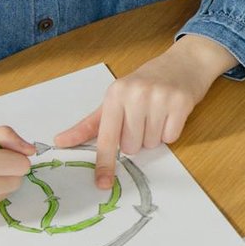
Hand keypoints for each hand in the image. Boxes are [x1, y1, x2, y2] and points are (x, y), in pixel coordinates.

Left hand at [53, 34, 236, 188]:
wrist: (183, 63)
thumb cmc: (145, 83)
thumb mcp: (115, 99)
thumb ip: (89, 125)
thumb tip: (61, 141)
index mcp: (115, 94)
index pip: (107, 137)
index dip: (104, 162)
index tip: (102, 183)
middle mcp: (136, 94)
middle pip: (131, 146)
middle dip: (137, 139)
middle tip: (142, 118)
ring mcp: (160, 97)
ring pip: (151, 143)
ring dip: (153, 135)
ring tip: (157, 114)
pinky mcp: (181, 102)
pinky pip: (171, 137)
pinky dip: (170, 131)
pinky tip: (170, 114)